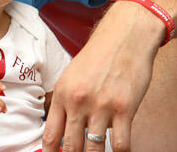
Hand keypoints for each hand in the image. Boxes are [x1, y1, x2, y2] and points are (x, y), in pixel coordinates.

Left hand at [43, 1, 163, 151]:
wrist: (126, 35)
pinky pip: (120, 144)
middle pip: (71, 147)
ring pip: (94, 150)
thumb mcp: (73, 76)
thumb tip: (64, 132)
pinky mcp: (124, 108)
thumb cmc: (100, 55)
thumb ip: (67, 103)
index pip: (51, 136)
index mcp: (62, 93)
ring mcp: (101, 105)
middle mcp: (78, 101)